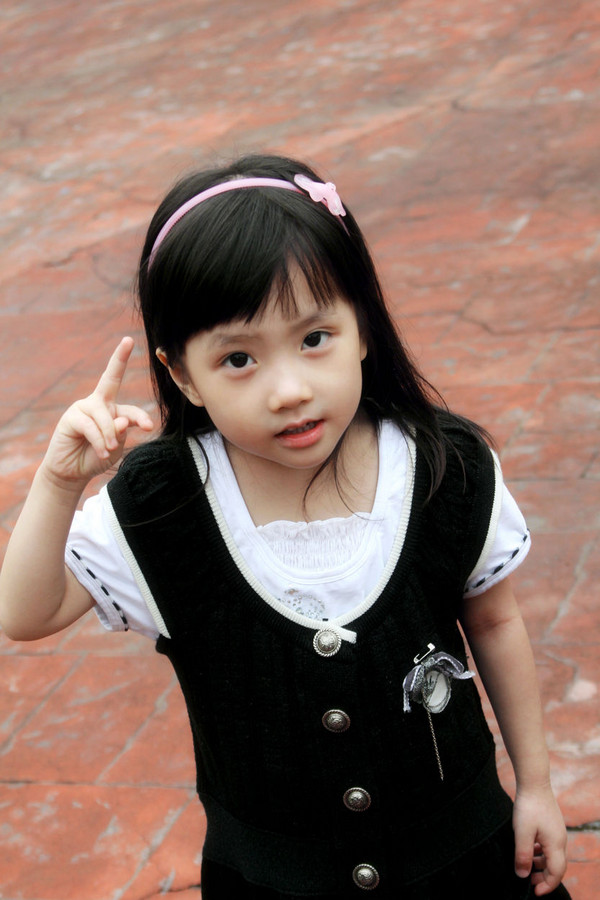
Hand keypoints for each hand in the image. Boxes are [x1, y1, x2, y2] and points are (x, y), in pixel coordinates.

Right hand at [41, 337, 153, 487]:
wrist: (72, 471)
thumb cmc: (95, 457)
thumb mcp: (115, 448)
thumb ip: (120, 433)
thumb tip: (121, 419)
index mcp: (113, 410)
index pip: (131, 408)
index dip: (141, 417)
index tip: (149, 426)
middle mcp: (99, 403)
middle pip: (110, 377)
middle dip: (119, 358)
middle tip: (128, 340)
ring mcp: (83, 407)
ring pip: (104, 415)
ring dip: (110, 434)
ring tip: (110, 449)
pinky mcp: (71, 417)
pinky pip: (90, 426)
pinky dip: (99, 440)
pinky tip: (101, 452)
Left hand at [513, 785, 567, 894]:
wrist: (534, 782)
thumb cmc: (529, 807)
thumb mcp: (522, 833)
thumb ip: (523, 855)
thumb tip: (522, 875)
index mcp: (556, 845)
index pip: (556, 873)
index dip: (547, 886)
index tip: (535, 892)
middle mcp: (560, 840)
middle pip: (556, 866)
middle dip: (544, 877)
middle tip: (530, 882)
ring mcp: (557, 832)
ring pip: (552, 855)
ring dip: (541, 864)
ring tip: (527, 866)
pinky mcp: (552, 825)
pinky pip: (549, 845)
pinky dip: (541, 852)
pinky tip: (529, 849)